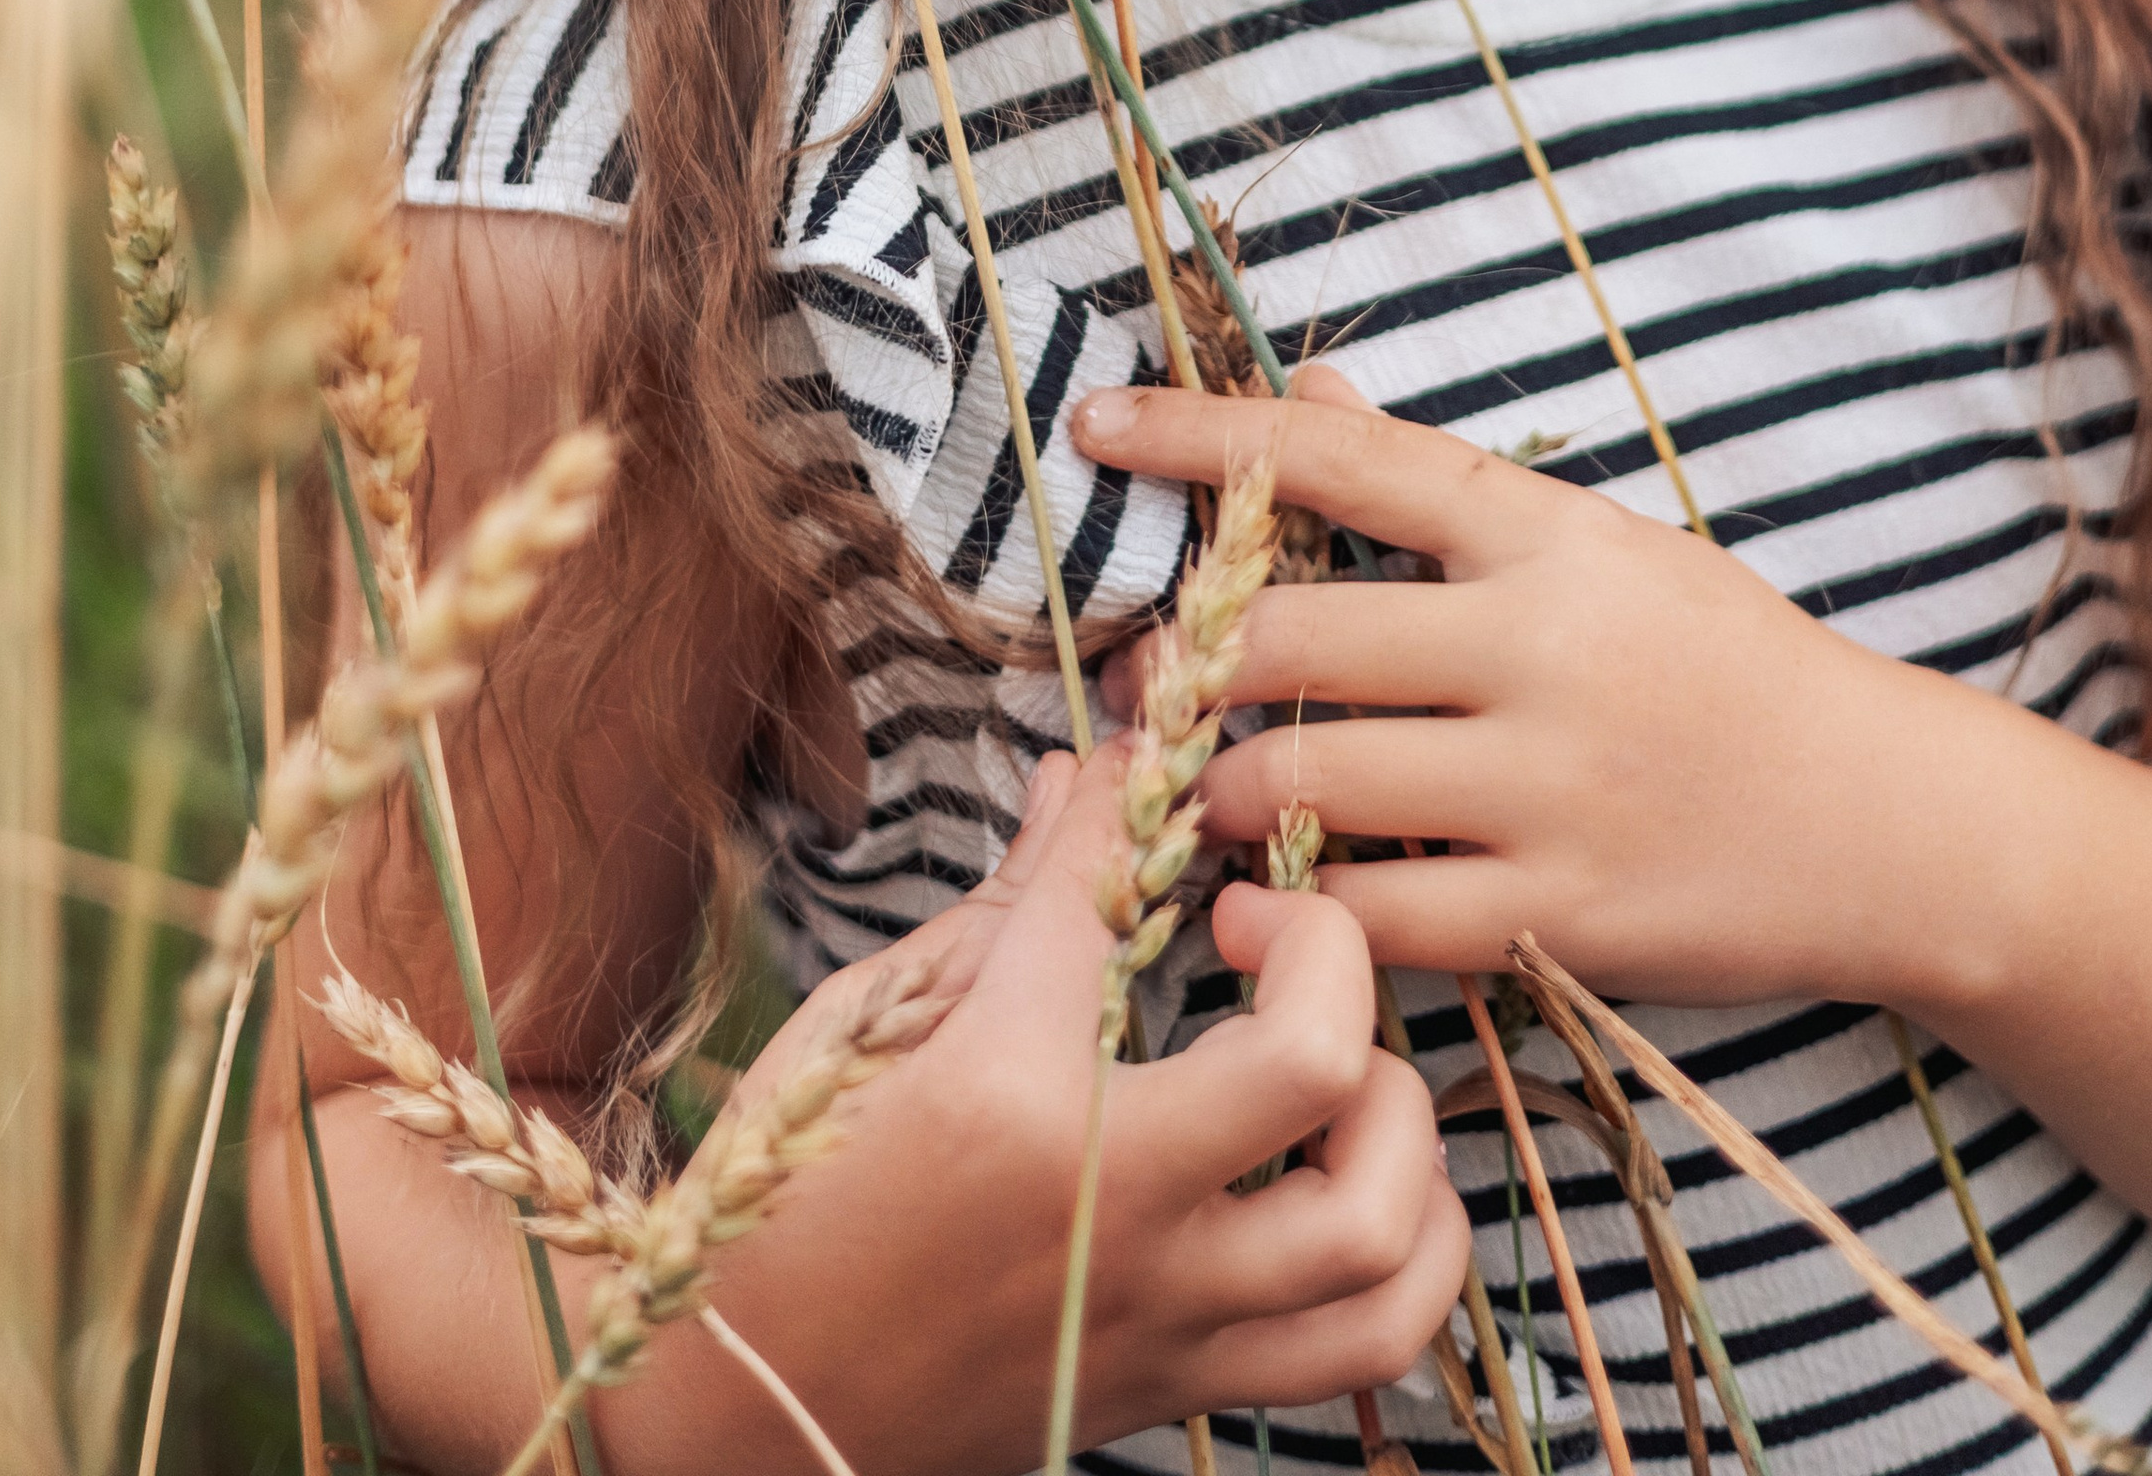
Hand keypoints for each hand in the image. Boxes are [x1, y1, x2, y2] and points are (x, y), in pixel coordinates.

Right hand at [684, 734, 1469, 1475]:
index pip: (1111, 892)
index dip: (1143, 784)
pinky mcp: (1179, 1386)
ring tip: (1337, 1068)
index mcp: (1002, 1095)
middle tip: (1260, 927)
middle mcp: (1105, 1212)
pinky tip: (1366, 1181)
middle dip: (1330, 953)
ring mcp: (1158, 1315)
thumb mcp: (863, 1025)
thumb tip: (1091, 779)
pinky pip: (1363, 1346)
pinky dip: (1413, 1257)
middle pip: (1319, 1064)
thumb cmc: (780, 1205)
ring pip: (1376, 1227)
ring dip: (1393, 1114)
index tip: (1161, 743)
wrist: (738, 1419)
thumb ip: (1008, 902)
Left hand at [1073, 366, 2019, 1015]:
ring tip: (1205, 798)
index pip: (1343, 458)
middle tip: (1151, 689)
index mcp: (1546, 535)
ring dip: (1219, 793)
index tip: (1094, 423)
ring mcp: (1550, 785)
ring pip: (1306, 781)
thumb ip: (1448, 487)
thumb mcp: (1608, 545)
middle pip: (1291, 636)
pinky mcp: (1562, 913)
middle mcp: (1539, 646)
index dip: (1205, 436)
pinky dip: (1294, 918)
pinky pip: (1375, 917)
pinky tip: (1263, 911)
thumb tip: (1309, 387)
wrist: (1891, 821)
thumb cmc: (1728, 667)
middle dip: (1187, 666)